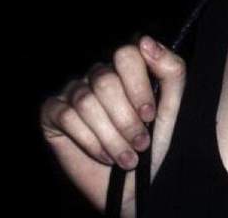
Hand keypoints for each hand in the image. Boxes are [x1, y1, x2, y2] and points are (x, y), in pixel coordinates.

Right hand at [40, 36, 185, 214]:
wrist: (138, 186)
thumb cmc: (157, 142)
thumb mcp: (174, 105)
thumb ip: (170, 69)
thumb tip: (145, 40)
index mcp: (129, 67)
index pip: (127, 53)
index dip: (137, 86)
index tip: (149, 114)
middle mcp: (100, 74)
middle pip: (105, 81)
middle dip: (126, 119)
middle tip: (141, 143)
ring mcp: (75, 91)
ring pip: (86, 101)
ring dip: (111, 137)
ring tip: (127, 157)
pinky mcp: (54, 113)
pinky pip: (66, 116)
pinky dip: (90, 142)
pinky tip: (105, 156)